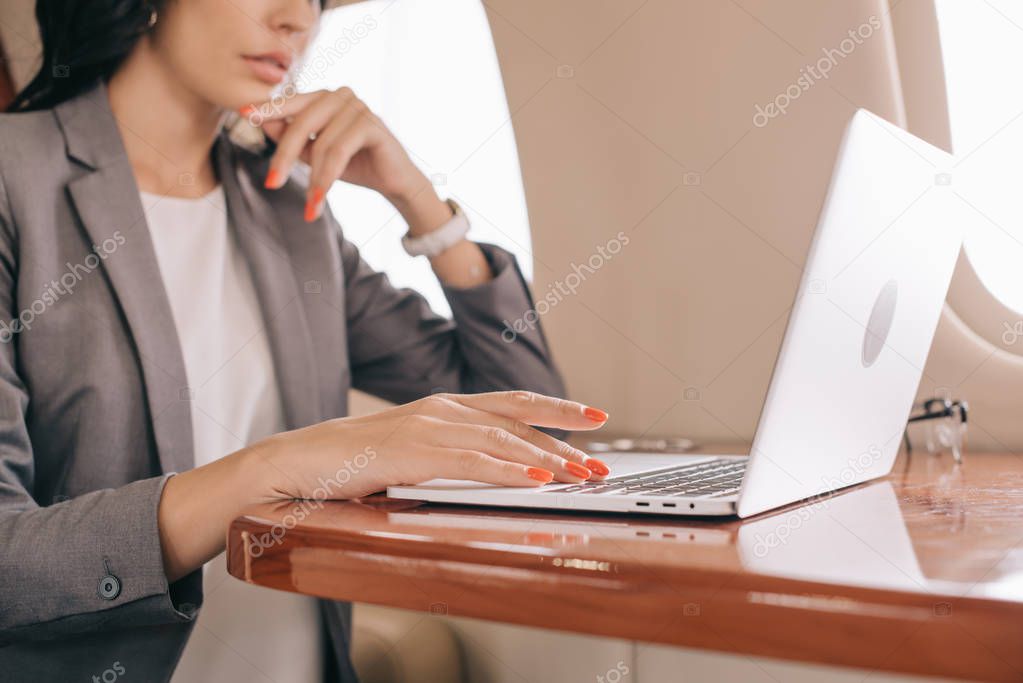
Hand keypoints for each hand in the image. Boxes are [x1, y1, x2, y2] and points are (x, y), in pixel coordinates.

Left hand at [241, 87, 432, 221]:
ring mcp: (357, 106)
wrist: (394, 181)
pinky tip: (321, 199)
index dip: (267, 110)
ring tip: (311, 205)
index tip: (244, 116)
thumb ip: (292, 139)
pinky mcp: (371, 124)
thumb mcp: (316, 154)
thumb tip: (264, 124)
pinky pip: (339, 151)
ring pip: (321, 143)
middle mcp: (340, 95)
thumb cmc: (354, 164)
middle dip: (284, 157)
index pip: (289, 103)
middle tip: (272, 183)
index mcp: (324, 98)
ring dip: (314, 178)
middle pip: (300, 124)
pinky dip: (328, 177)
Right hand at [251, 391, 611, 500]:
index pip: (514, 403)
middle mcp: (443, 409)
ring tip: (580, 475)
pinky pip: (472, 462)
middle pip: (519, 416)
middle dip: (566, 435)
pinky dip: (509, 470)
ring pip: (503, 439)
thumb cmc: (354, 461)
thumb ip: (450, 453)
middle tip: (601, 457)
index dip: (557, 409)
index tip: (594, 417)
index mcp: (446, 407)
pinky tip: (536, 481)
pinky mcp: (413, 451)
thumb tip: (493, 468)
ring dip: (547, 459)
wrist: (299, 461)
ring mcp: (429, 426)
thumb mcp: (413, 452)